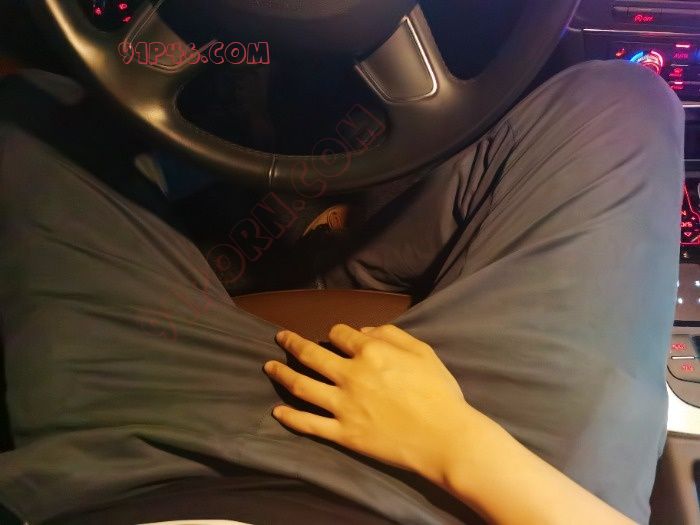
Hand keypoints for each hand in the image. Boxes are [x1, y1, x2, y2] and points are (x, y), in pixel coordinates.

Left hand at [263, 324, 476, 479]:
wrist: (444, 437)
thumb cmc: (438, 392)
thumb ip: (392, 334)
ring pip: (302, 386)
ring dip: (281, 374)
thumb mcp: (422, 351)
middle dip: (292, 343)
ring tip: (268, 367)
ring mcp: (343, 405)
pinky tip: (276, 411)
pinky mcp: (343, 433)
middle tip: (280, 337)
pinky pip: (309, 424)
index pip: (340, 334)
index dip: (334, 332)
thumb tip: (364, 331)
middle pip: (311, 354)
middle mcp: (351, 375)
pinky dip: (290, 417)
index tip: (332, 336)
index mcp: (371, 352)